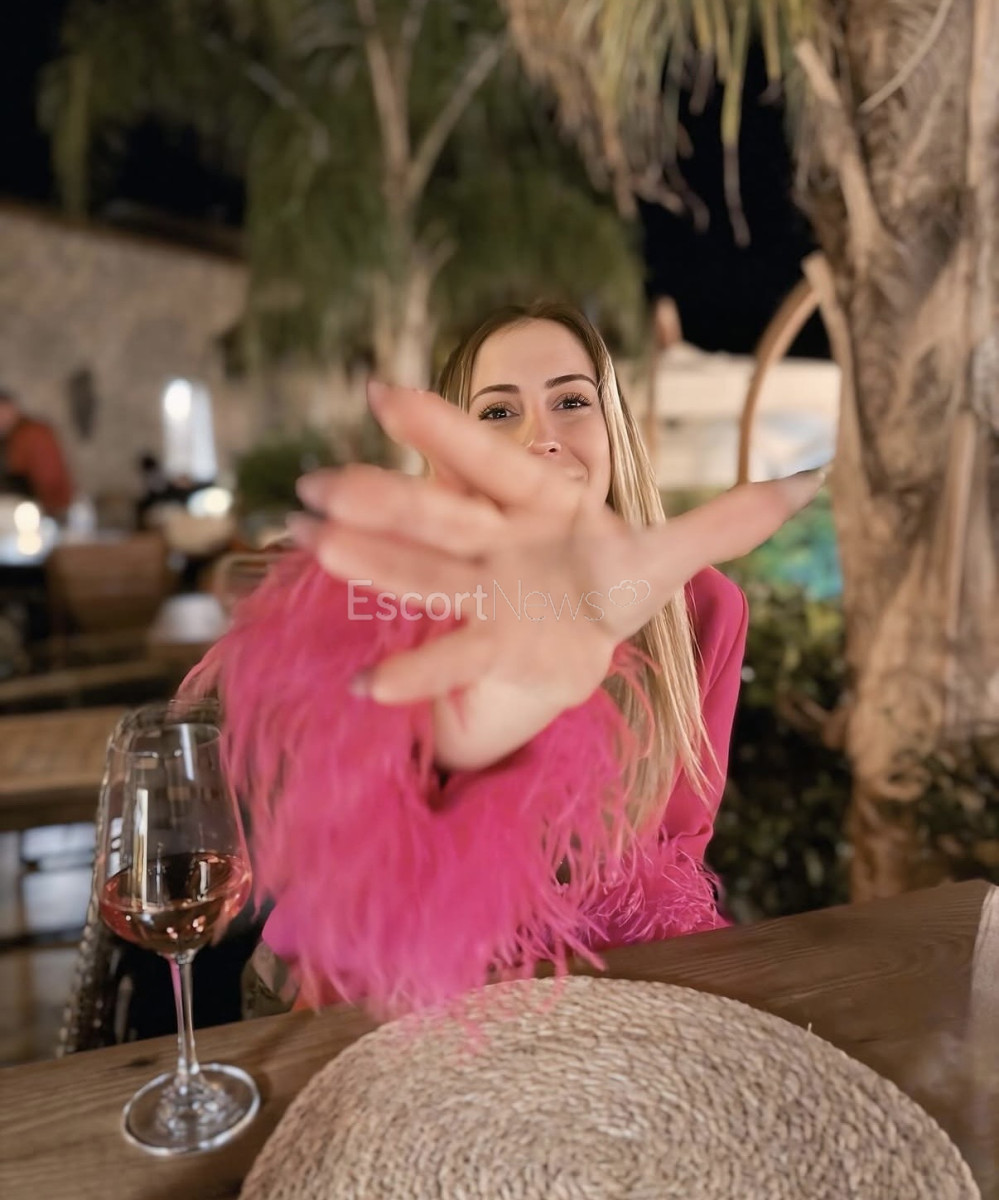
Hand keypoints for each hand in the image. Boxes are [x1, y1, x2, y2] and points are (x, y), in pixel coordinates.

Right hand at [290, 382, 824, 769]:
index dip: (442, 430)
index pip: (492, 461)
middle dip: (385, 500)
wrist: (582, 640)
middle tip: (318, 484)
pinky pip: (444, 653)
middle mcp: (498, 539)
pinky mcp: (482, 644)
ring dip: (374, 565)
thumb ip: (728, 520)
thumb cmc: (609, 584)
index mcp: (541, 500)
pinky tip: (365, 688)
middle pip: (443, 516)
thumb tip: (813, 476)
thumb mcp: (668, 556)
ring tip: (315, 548)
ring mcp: (481, 591)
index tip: (378, 391)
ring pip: (426, 574)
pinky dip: (410, 670)